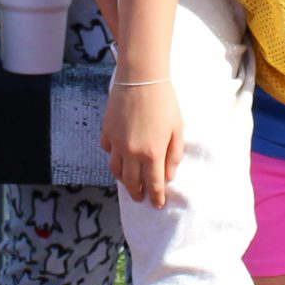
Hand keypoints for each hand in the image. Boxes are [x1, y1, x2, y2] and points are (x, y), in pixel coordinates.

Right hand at [101, 78, 184, 206]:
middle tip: (141, 198)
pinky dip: (114, 158)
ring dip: (124, 180)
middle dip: (137, 193)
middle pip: (132, 182)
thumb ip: (174, 155)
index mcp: (152, 154)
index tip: (157, 205)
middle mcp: (132, 153)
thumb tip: (169, 175)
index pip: (154, 184)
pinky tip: (119, 157)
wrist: (141, 79)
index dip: (156, 197)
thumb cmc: (165, 102)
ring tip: (129, 183)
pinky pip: (108, 152)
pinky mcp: (107, 132)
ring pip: (116, 171)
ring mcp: (117, 143)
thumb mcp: (177, 130)